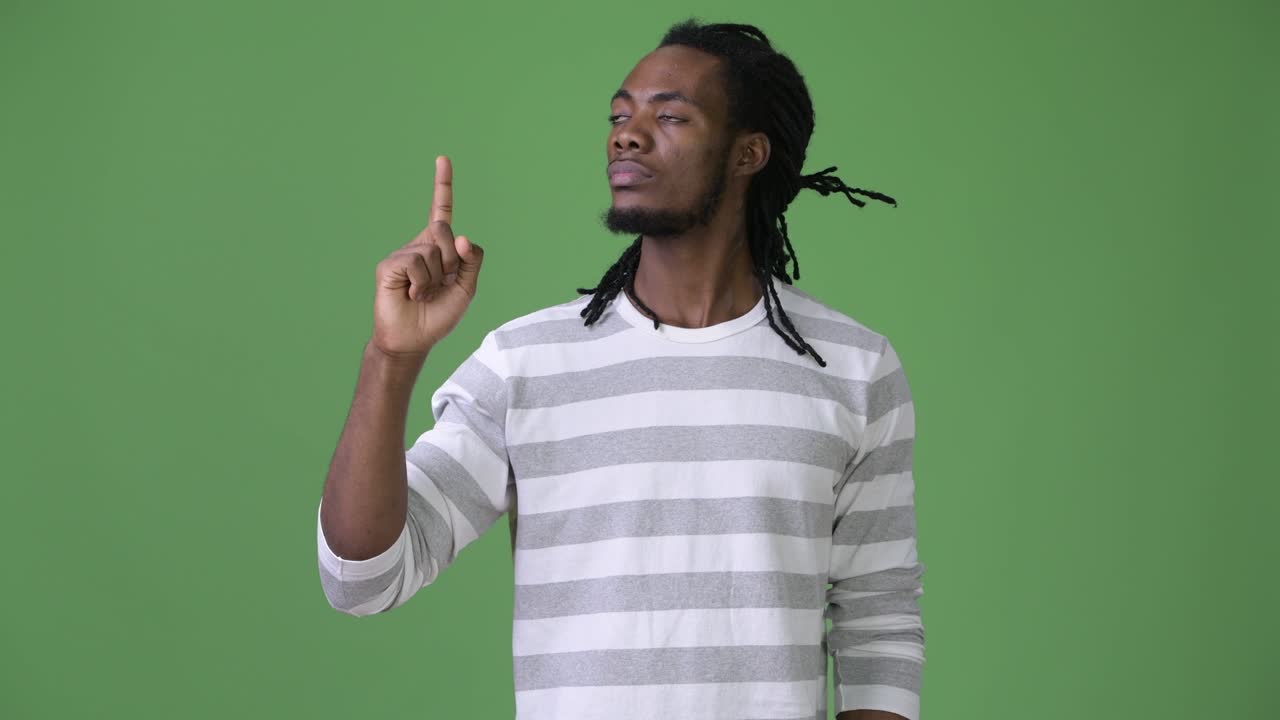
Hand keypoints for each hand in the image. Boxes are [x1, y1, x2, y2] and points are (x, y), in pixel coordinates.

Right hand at [370, 155, 483, 358]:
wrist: (413, 340)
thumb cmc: (438, 315)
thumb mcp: (466, 289)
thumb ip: (472, 262)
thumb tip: (461, 236)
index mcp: (439, 248)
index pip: (441, 210)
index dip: (442, 185)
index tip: (443, 159)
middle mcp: (420, 245)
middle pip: (445, 230)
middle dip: (452, 260)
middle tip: (442, 283)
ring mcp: (403, 253)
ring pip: (433, 249)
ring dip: (436, 278)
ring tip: (423, 293)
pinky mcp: (389, 265)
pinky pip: (416, 263)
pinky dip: (421, 283)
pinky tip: (411, 294)